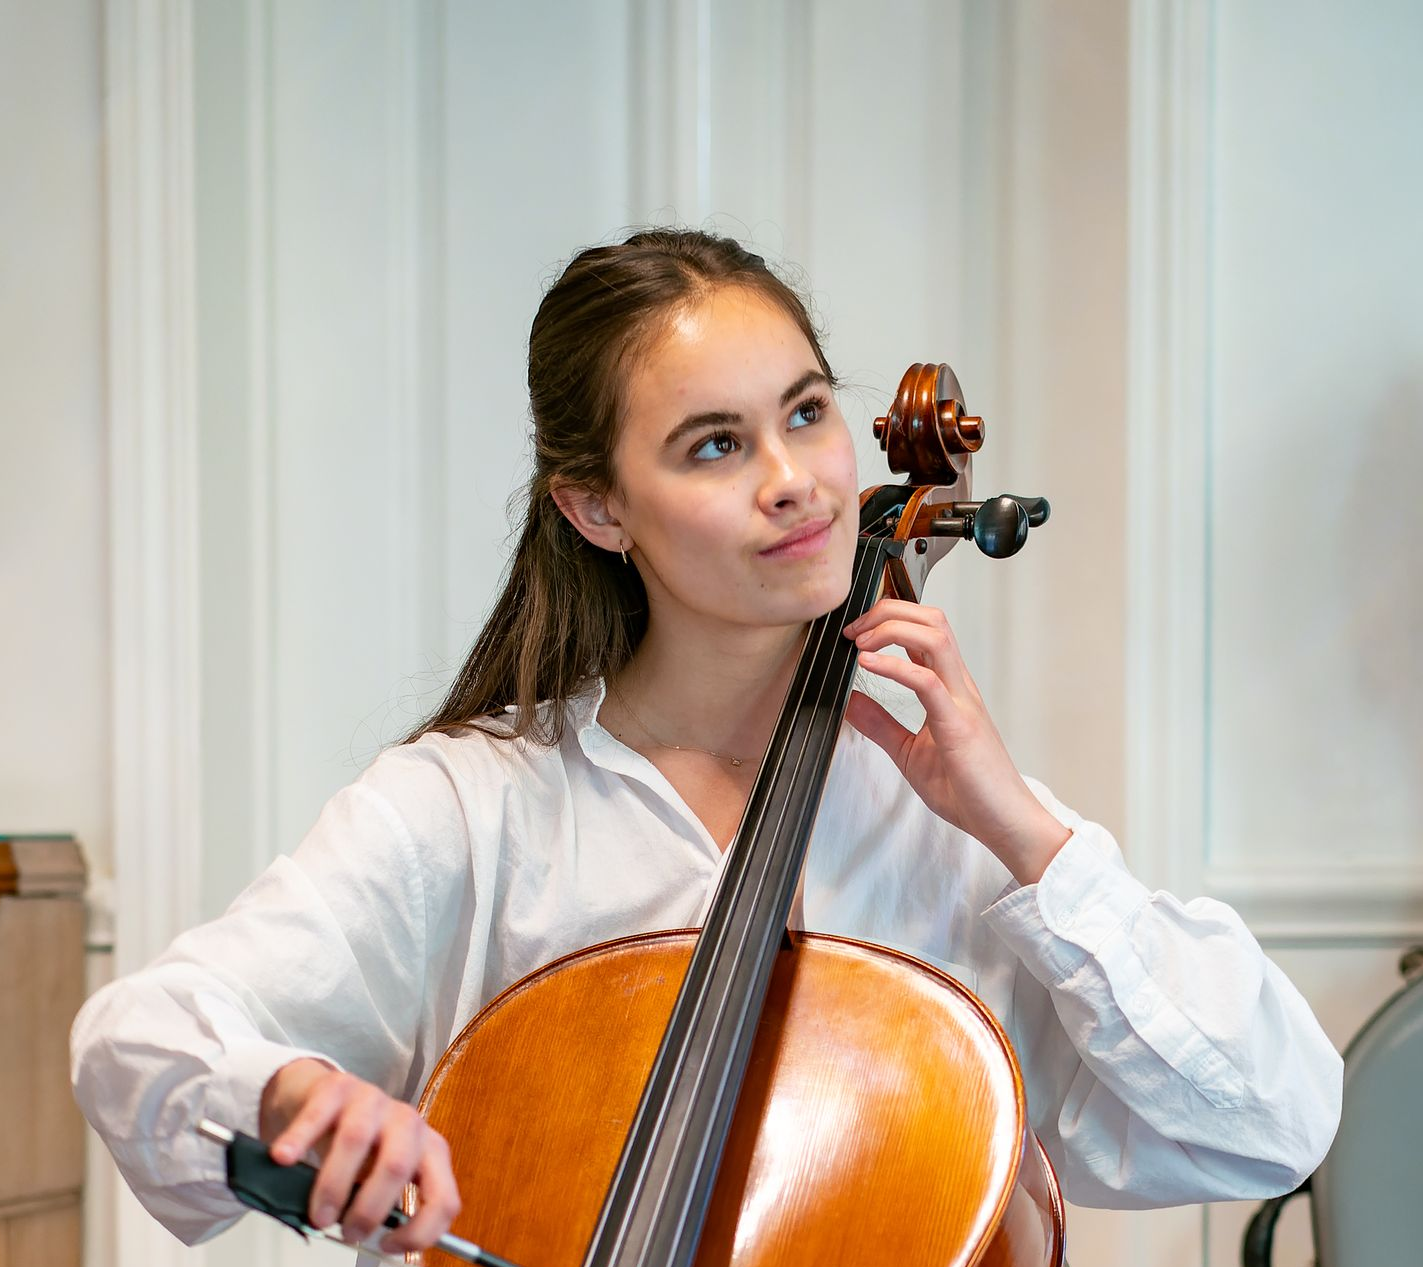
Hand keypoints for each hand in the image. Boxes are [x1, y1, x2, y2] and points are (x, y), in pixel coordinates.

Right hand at [259, 1058, 460, 1254]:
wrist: (327, 1099)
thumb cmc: (359, 1149)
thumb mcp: (380, 1179)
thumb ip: (382, 1207)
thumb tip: (366, 1243)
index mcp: (429, 1151)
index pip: (444, 1197)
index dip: (422, 1230)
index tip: (388, 1246)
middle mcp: (407, 1122)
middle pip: (398, 1165)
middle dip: (371, 1208)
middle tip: (348, 1232)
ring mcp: (372, 1100)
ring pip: (357, 1139)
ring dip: (334, 1185)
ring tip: (318, 1215)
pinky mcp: (336, 1087)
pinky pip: (317, 1115)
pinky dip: (299, 1139)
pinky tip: (283, 1159)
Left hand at [843, 599, 1069, 884]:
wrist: (1004, 824)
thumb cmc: (968, 791)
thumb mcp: (909, 752)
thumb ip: (880, 724)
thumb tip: (850, 700)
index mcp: (949, 689)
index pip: (925, 631)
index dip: (889, 618)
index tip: (855, 632)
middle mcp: (959, 687)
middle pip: (931, 620)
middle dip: (888, 611)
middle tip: (854, 629)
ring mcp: (962, 702)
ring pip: (935, 636)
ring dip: (892, 628)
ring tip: (860, 642)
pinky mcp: (959, 724)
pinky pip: (927, 682)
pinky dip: (894, 666)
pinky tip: (868, 664)